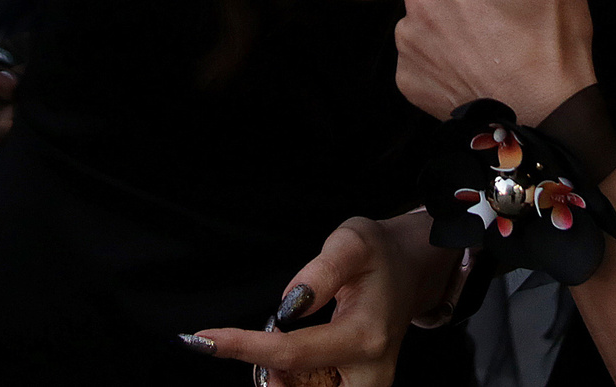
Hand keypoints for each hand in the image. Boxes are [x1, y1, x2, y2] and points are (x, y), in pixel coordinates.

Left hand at [188, 215, 453, 386]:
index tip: (203, 340)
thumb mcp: (352, 243)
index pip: (291, 354)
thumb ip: (320, 272)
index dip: (243, 347)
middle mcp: (369, 375)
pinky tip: (290, 357)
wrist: (412, 270)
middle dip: (272, 379)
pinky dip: (291, 380)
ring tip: (277, 342)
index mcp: (364, 338)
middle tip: (256, 346)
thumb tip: (287, 306)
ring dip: (279, 378)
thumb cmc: (379, 255)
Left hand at [396, 0, 595, 123]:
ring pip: (435, 12)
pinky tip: (475, 69)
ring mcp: (409, 38)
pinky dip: (445, 58)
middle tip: (510, 17)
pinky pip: (425, 53)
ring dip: (457, 22)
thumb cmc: (552, 35)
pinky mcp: (407, 76)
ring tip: (495, 45)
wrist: (544, 115)